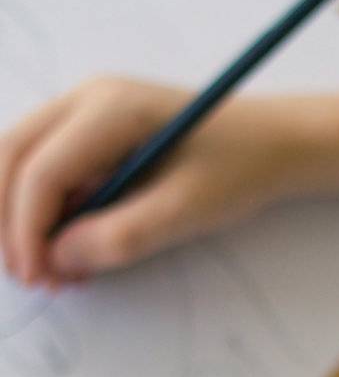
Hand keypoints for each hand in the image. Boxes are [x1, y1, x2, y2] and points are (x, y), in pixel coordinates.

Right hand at [0, 74, 308, 287]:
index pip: (41, 169)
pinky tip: (65, 250)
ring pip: (20, 161)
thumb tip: (59, 259)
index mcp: (110, 107)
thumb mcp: (190, 210)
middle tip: (29, 277)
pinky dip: (43, 211)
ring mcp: (83, 112)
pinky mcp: (90, 134)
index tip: (39, 277)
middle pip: (12, 155)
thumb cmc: (240, 168)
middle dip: (8, 220)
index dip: (28, 229)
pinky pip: (47, 170)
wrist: (274, 143)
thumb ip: (123, 236)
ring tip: (49, 271)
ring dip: (20, 216)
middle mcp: (85, 99)